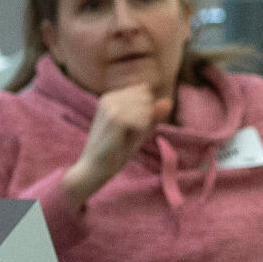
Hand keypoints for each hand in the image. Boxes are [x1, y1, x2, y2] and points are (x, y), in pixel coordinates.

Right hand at [60, 84, 171, 209]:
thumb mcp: (138, 131)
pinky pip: (143, 120)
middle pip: (147, 99)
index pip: (144, 92)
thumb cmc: (115, 151)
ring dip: (141, 126)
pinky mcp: (114, 117)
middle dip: (144, 117)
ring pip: (146, 108)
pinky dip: (139, 132)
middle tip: (126, 134)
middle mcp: (109, 97)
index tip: (127, 128)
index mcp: (111, 97)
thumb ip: (153, 115)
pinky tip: (123, 140)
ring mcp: (110, 106)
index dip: (145, 112)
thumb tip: (169, 102)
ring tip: (123, 138)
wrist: (93, 169)